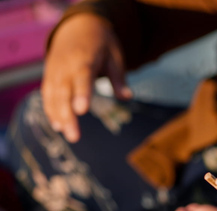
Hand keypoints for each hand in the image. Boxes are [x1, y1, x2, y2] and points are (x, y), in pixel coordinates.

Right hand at [42, 14, 131, 142]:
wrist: (79, 26)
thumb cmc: (101, 44)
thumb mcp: (115, 56)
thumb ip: (119, 78)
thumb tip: (128, 97)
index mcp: (84, 58)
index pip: (82, 77)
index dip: (81, 94)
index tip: (81, 111)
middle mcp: (66, 65)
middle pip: (64, 91)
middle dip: (68, 115)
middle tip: (74, 137)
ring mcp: (55, 69)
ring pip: (53, 95)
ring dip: (58, 115)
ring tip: (67, 134)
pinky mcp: (50, 74)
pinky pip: (47, 93)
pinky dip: (50, 109)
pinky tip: (57, 126)